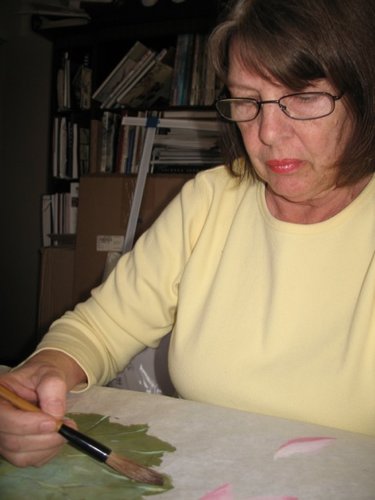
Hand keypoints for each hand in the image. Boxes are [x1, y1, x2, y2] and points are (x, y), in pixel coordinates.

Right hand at [0, 350, 85, 466]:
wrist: (45, 384)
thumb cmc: (44, 376)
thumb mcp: (50, 373)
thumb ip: (53, 388)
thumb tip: (55, 415)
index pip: (3, 418)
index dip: (27, 424)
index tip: (54, 422)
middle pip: (12, 441)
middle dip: (44, 437)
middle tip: (68, 425)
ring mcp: (3, 438)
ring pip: (21, 456)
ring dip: (49, 446)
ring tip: (66, 428)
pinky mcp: (15, 451)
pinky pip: (31, 461)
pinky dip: (49, 452)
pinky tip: (58, 436)